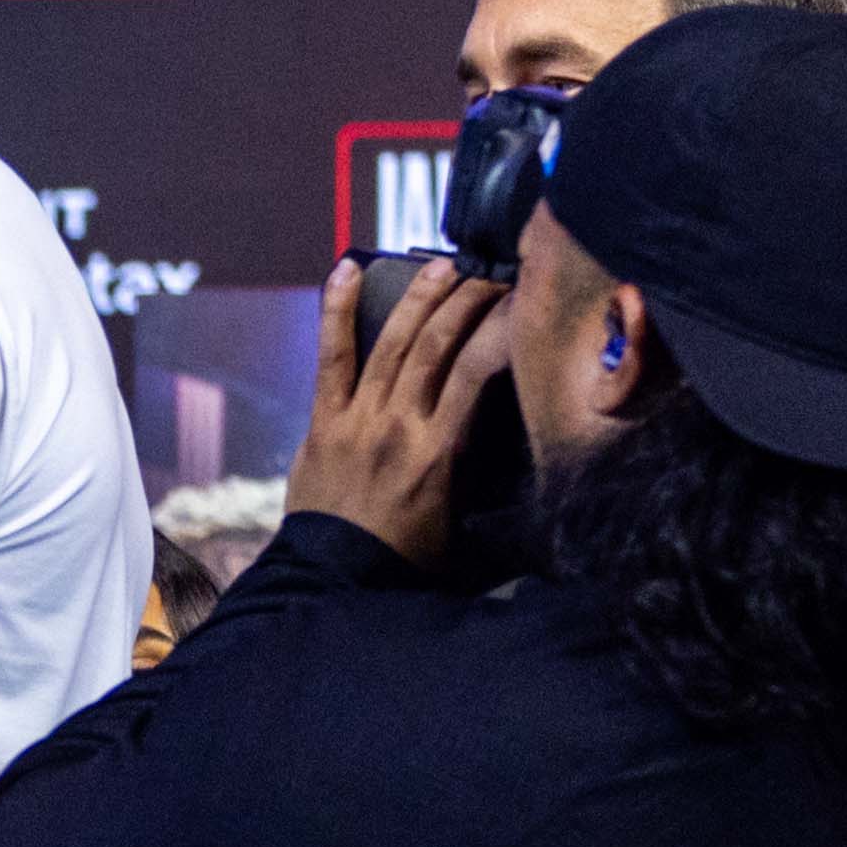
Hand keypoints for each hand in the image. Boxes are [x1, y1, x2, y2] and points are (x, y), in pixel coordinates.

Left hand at [290, 255, 512, 567]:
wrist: (335, 582)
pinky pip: (331, 356)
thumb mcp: (461, 525)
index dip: (501, 327)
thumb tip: (517, 452)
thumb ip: (483, 481)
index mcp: (439, 452)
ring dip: (421, 296)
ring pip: (392, 341)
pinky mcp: (323, 422)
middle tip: (491, 274)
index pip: (478, 370)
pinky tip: (347, 268)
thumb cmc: (406, 561)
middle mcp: (399, 426)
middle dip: (468, 300)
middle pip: (439, 344)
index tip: (522, 301)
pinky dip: (338, 310)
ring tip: (445, 264)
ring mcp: (357, 419)